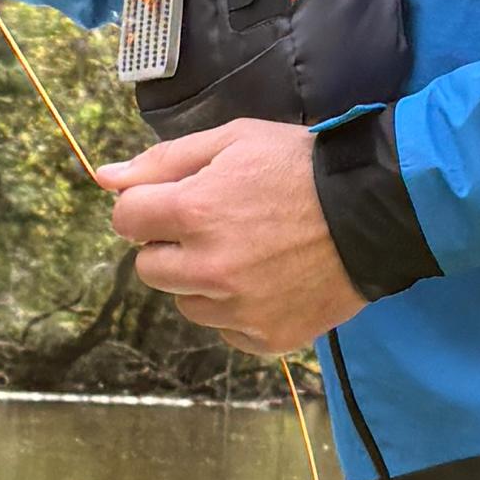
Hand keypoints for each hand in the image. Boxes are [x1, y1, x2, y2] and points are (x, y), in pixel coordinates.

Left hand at [96, 116, 364, 355]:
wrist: (375, 213)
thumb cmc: (301, 167)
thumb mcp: (233, 141)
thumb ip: (163, 160)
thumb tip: (104, 178)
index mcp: (194, 212)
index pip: (126, 221)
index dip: (147, 206)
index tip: (174, 201)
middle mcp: (208, 268)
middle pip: (149, 268)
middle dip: (171, 245)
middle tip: (215, 225)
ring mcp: (238, 309)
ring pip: (186, 303)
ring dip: (202, 280)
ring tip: (248, 252)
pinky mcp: (265, 338)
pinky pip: (226, 329)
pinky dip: (238, 309)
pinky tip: (269, 279)